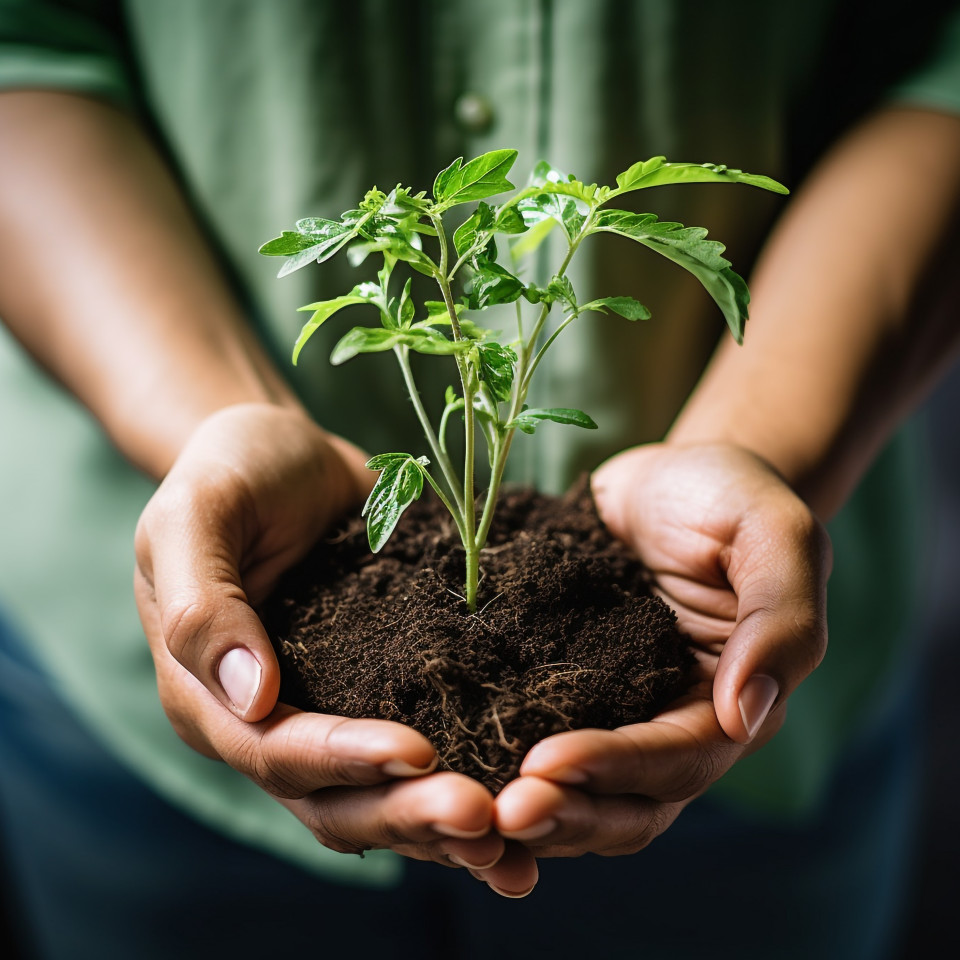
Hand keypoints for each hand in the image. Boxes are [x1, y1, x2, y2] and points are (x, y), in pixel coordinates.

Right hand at [134, 403, 536, 891]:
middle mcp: (263, 724)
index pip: (275, 752)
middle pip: (332, 800)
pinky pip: (411, 758)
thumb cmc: (231, 471)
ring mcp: (323, 713)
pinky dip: (454, 784)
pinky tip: (515, 803)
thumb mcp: (199, 514)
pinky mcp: (373, 694)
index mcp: (207, 696)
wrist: (281, 456)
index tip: (418, 753)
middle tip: (485, 817)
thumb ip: (203, 603)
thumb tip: (250, 697)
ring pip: (376, 798)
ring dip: (437, 828)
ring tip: (511, 840)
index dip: (344, 760)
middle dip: (406, 813)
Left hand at [494, 442, 830, 857]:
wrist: (669, 479)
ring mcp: (615, 714)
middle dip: (564, 813)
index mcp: (729, 703)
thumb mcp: (772, 534)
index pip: (677, 760)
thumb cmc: (729, 497)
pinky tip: (447, 766)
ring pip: (578, 794)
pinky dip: (498, 766)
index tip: (545, 765)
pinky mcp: (563, 689)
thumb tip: (747, 715)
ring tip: (465, 810)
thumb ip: (780, 618)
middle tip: (498, 814)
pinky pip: (532, 738)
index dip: (614, 769)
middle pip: (626, 804)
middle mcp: (670, 725)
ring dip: (530, 810)